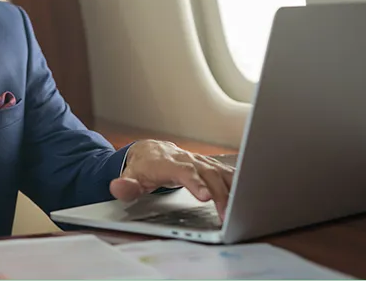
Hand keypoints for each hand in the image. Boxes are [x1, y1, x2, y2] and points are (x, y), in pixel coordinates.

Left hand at [109, 140, 234, 219]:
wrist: (148, 152)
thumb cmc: (140, 168)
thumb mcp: (128, 178)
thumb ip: (124, 185)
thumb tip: (118, 186)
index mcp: (167, 162)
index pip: (183, 171)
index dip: (195, 182)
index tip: (205, 196)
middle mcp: (186, 158)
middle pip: (207, 173)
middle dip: (219, 193)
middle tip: (225, 214)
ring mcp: (199, 161)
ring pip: (220, 171)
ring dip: (232, 189)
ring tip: (239, 210)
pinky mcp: (208, 165)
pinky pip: (225, 172)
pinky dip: (237, 182)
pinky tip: (247, 194)